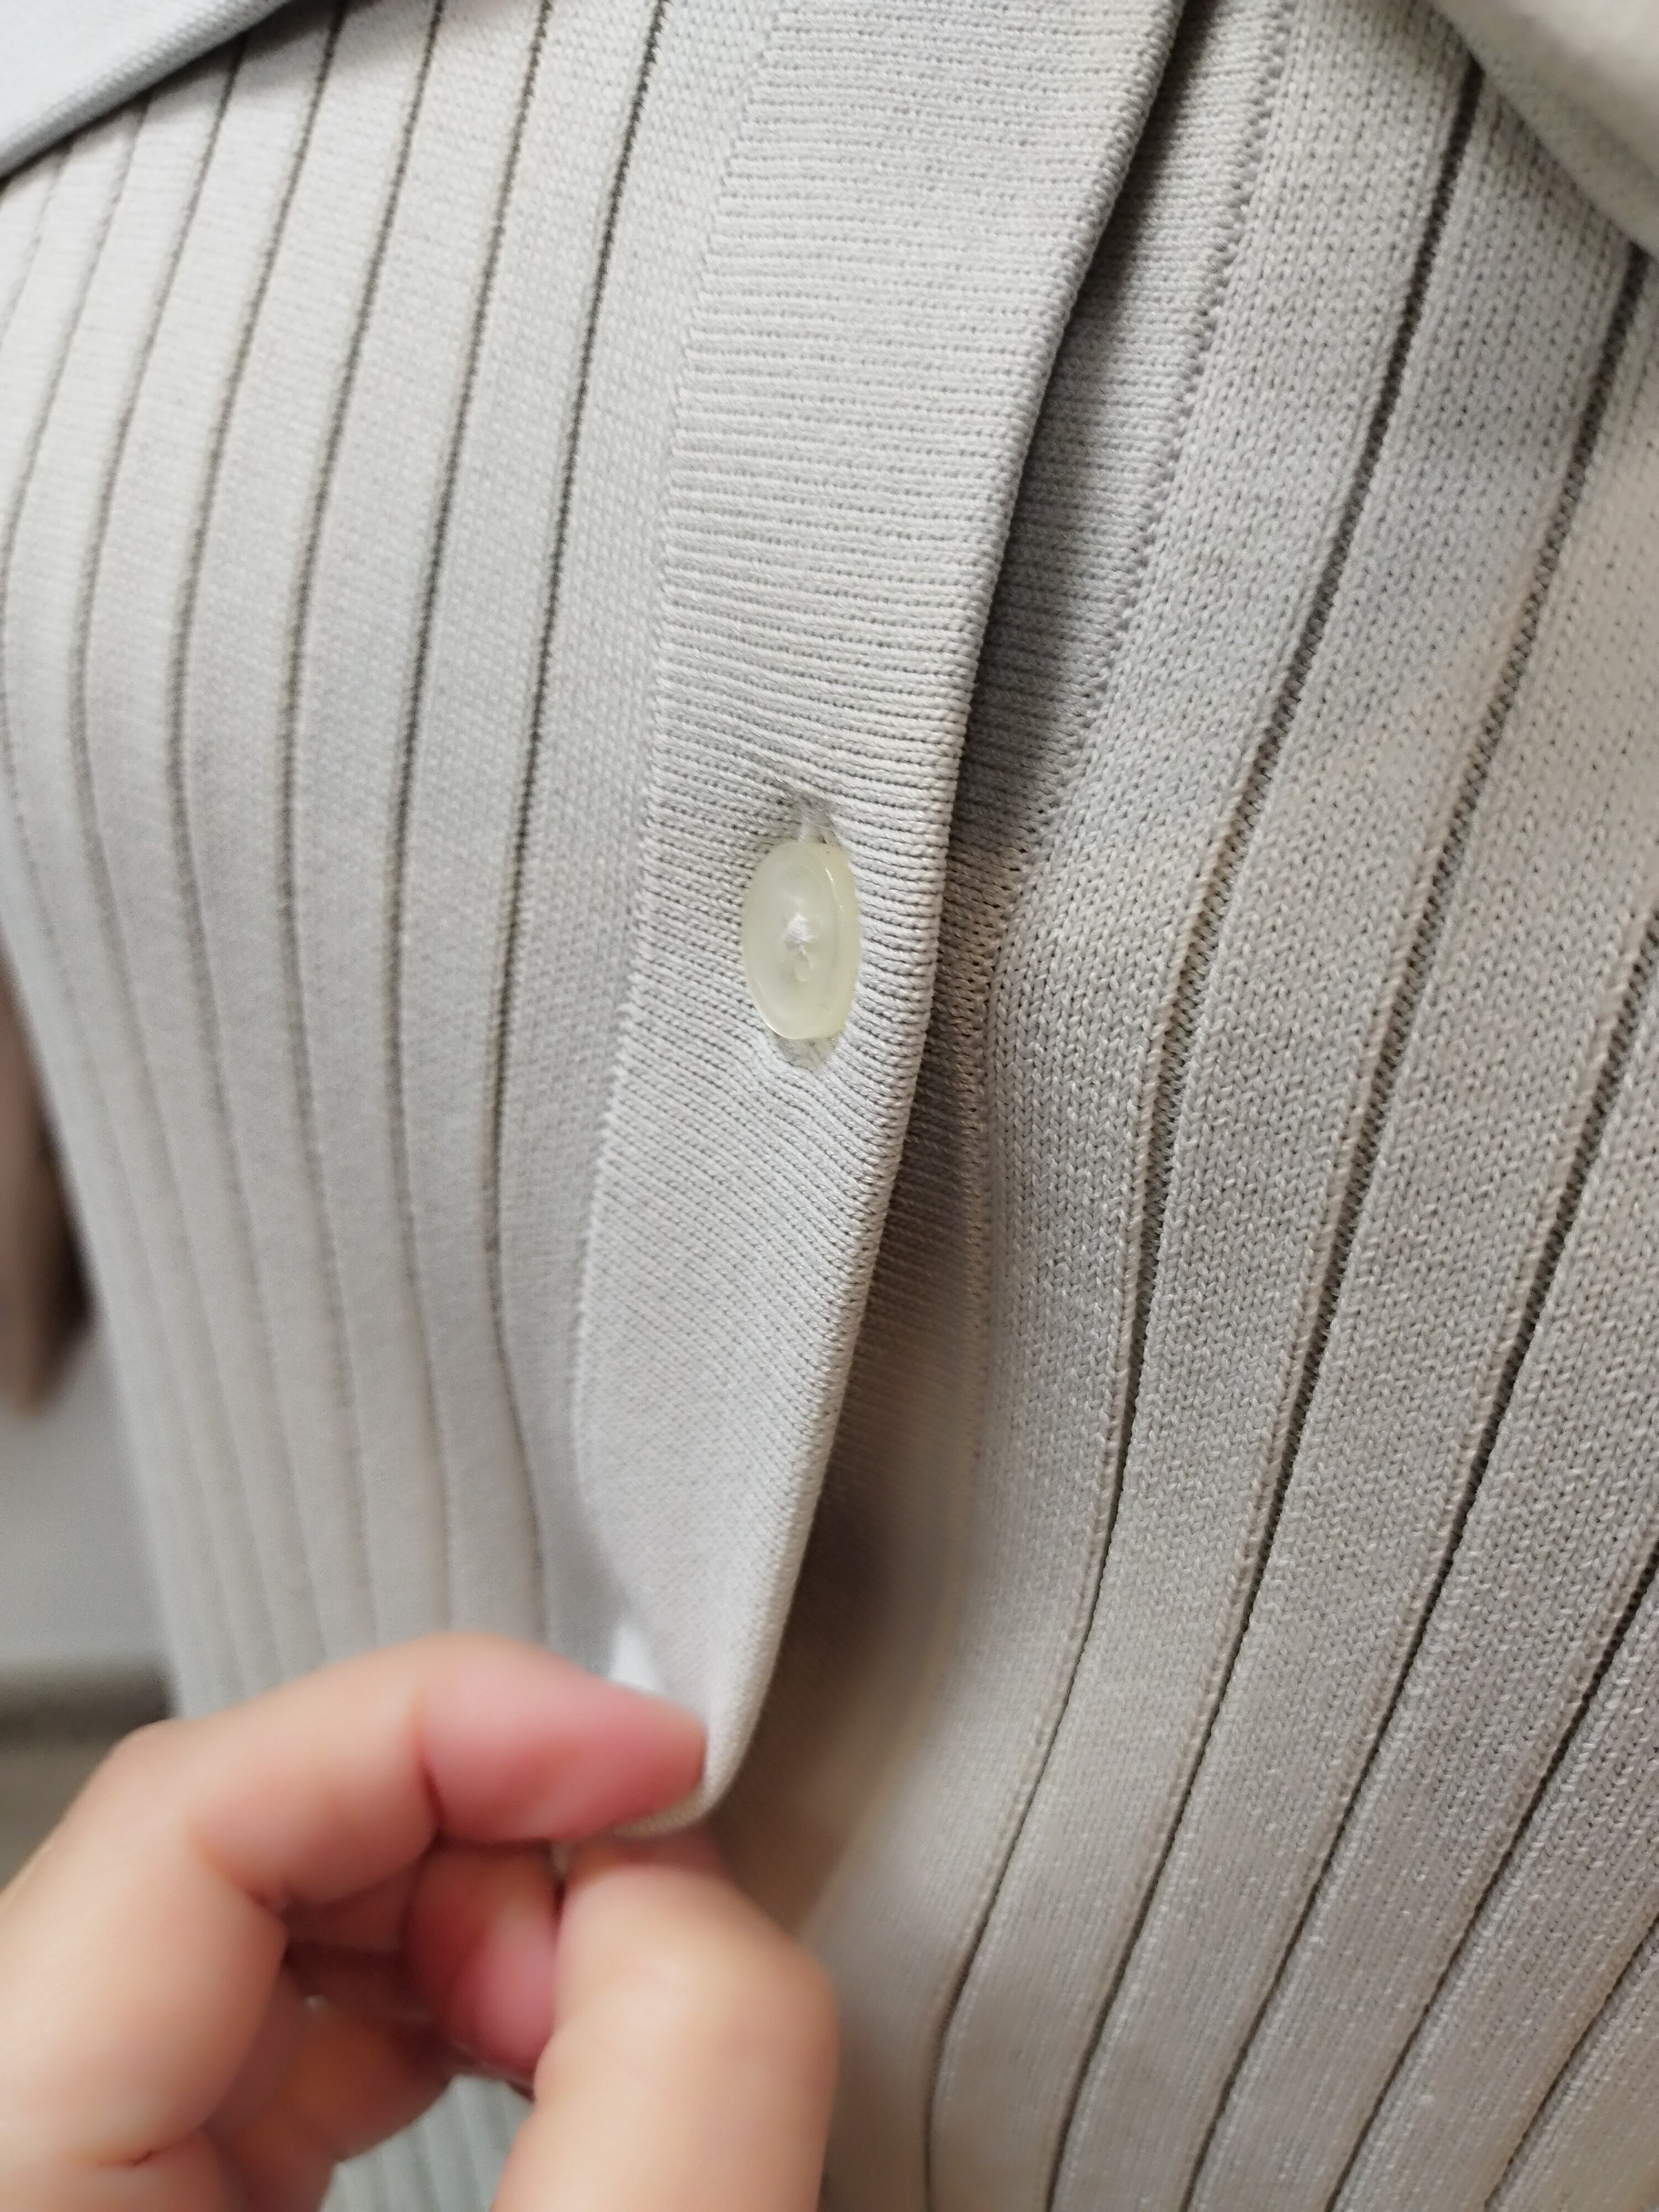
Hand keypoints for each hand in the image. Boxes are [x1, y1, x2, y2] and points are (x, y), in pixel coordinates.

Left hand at [0, 1634, 835, 2209]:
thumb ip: (661, 2103)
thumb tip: (695, 1894)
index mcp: (14, 2191)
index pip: (184, 1813)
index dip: (448, 1724)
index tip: (649, 1753)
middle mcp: (17, 2170)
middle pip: (228, 1843)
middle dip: (483, 1842)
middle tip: (646, 1920)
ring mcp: (79, 2187)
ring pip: (265, 1924)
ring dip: (477, 1915)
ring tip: (602, 2001)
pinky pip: (283, 2032)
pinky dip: (443, 2000)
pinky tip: (529, 2036)